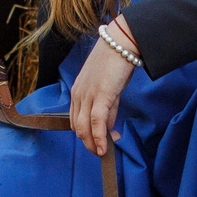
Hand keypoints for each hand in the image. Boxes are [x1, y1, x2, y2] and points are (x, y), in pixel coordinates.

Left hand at [68, 22, 135, 156]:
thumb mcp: (108, 88)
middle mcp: (78, 95)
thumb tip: (108, 127)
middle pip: (77, 128)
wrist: (120, 44)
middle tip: (103, 150)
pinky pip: (96, 123)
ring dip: (93, 144)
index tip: (101, 140)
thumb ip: (107, 108)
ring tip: (103, 152)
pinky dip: (100, 138)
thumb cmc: (116, 63)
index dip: (87, 134)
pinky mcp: (100, 96)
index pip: (75, 120)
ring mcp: (87, 96)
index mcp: (77, 92)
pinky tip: (105, 148)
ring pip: (84, 129)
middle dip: (90, 143)